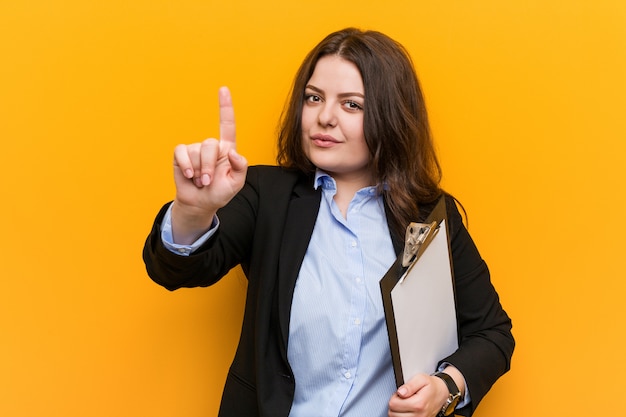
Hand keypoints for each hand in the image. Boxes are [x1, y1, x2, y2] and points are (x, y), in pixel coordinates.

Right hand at [171, 86, 247, 242]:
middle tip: (207, 182)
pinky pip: (182, 152)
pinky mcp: (181, 154)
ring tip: (199, 181)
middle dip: (208, 166)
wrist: (200, 204)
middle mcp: (211, 147)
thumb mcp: (236, 183)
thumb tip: (233, 152)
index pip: (227, 125)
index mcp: (227, 150)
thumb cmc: (219, 192)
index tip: (223, 89)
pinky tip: (188, 175)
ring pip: (196, 151)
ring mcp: (195, 149)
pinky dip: (186, 165)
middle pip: (210, 145)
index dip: (225, 107)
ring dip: (198, 171)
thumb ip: (240, 167)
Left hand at [388, 373, 448, 416]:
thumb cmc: (431, 386)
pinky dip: (402, 415)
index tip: (401, 393)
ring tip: (406, 403)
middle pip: (393, 413)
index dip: (395, 396)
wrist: (442, 393)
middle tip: (403, 397)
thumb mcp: (421, 379)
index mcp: (418, 404)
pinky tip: (407, 409)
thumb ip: (409, 385)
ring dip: (398, 410)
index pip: (393, 404)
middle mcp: (419, 415)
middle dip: (395, 404)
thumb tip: (400, 392)